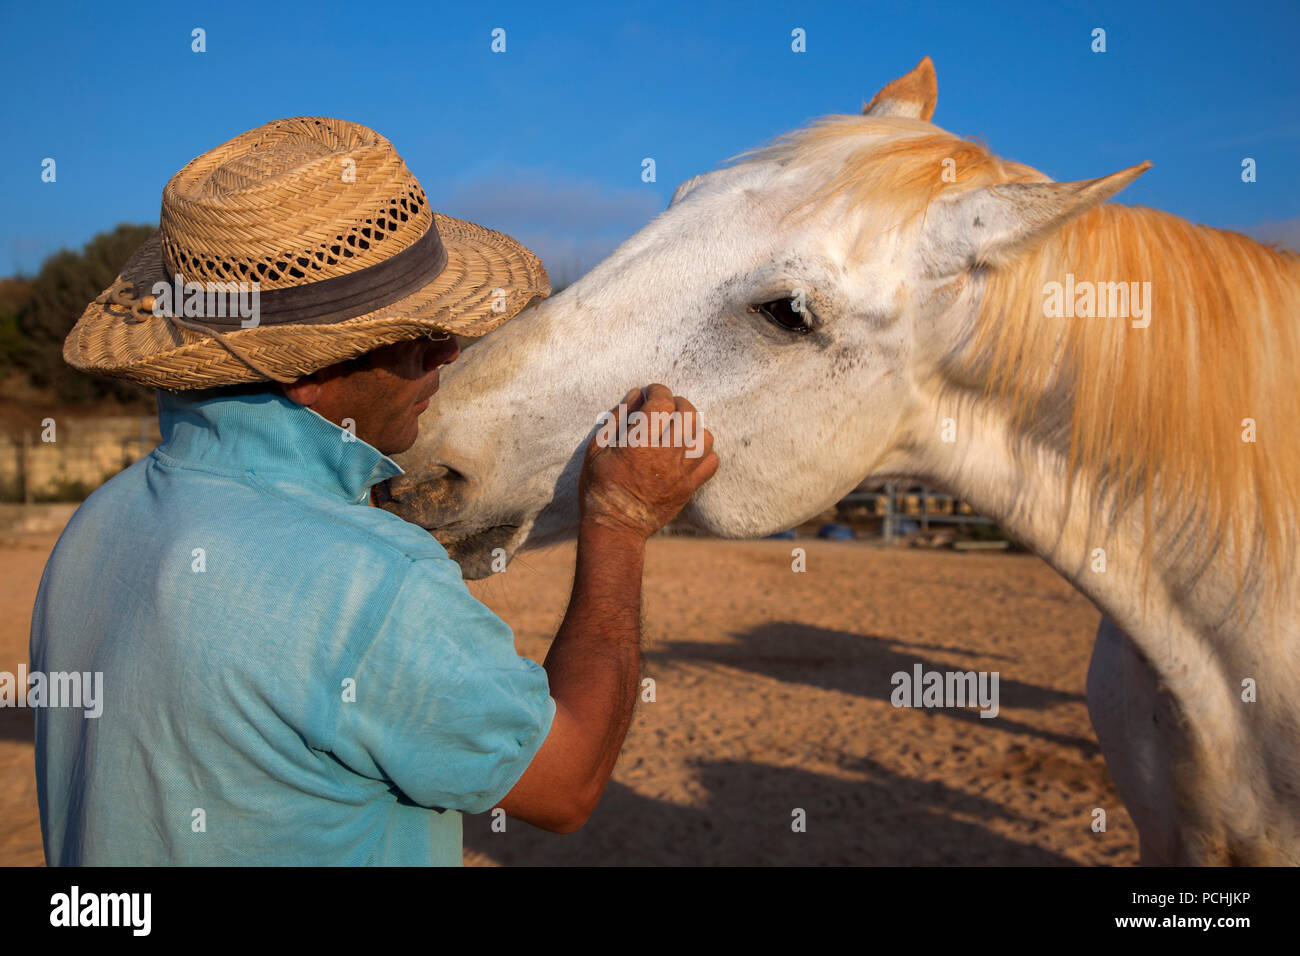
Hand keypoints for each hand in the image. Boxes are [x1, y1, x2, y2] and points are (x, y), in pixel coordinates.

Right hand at [579, 384, 718, 540]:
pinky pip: (711, 462)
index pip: (662, 401)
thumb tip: (636, 394)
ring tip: (679, 430)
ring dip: (693, 427)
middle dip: (678, 403)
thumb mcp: (597, 449)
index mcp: (639, 442)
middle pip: (688, 414)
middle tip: (666, 407)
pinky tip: (688, 452)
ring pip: (704, 436)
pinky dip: (705, 452)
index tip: (651, 392)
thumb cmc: (599, 487)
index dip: (658, 390)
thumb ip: (617, 418)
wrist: (615, 527)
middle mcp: (664, 454)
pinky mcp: (689, 488)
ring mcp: (680, 472)